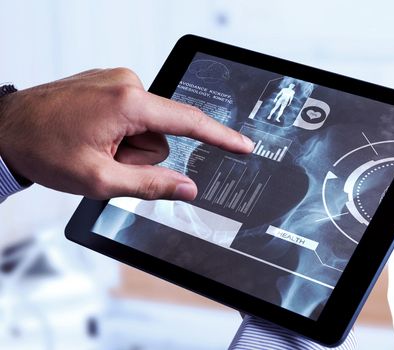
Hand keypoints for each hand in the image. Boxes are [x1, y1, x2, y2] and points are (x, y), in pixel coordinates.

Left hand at [0, 68, 252, 199]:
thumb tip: (187, 188)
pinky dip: (118, 132)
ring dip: (126, 146)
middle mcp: (126, 82)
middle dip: (141, 155)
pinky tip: (90, 135)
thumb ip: (150, 185)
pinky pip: (131, 116)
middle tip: (105, 161)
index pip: (188, 122)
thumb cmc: (40, 148)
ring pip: (146, 128)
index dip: (220, 137)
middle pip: (162, 134)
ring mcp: (115, 79)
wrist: (1, 129)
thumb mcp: (98, 179)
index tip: (244, 146)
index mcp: (128, 102)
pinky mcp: (106, 82)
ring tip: (92, 147)